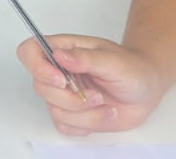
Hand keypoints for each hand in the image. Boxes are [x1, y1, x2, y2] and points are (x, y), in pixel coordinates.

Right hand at [16, 35, 164, 135]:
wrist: (146, 89)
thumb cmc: (132, 68)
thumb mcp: (113, 60)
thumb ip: (86, 58)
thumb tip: (59, 55)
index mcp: (64, 50)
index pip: (29, 51)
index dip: (37, 67)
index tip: (61, 80)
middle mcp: (59, 71)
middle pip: (40, 87)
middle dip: (70, 98)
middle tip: (97, 96)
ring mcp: (64, 94)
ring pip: (55, 110)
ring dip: (84, 114)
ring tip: (106, 105)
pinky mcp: (72, 114)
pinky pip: (65, 126)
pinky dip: (86, 125)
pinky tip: (102, 114)